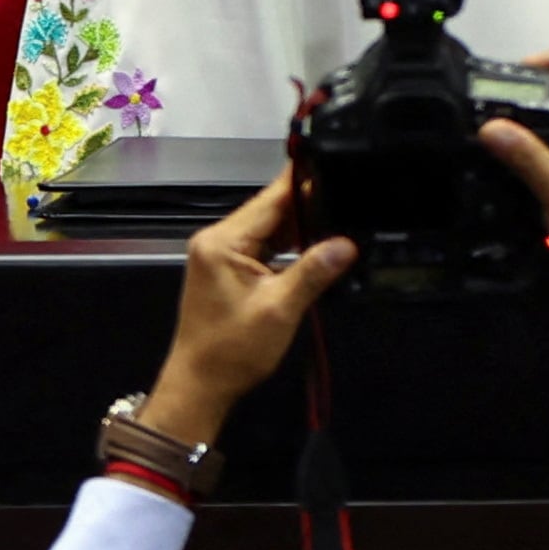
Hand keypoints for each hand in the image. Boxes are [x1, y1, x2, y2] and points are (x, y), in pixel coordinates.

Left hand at [139, 178, 354, 447]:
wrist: (201, 385)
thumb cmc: (232, 350)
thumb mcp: (279, 309)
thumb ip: (313, 271)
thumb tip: (347, 244)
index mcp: (223, 241)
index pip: (269, 200)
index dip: (302, 183)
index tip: (332, 164)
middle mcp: (217, 240)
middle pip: (269, 211)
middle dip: (307, 206)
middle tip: (348, 194)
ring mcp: (220, 255)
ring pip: (268, 230)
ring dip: (299, 229)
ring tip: (340, 219)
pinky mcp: (228, 271)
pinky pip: (262, 248)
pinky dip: (287, 248)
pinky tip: (315, 247)